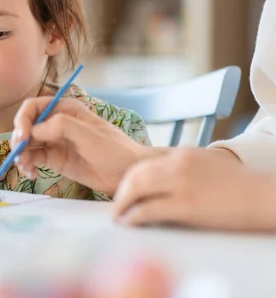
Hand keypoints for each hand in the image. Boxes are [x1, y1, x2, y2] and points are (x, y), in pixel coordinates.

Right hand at [11, 97, 152, 195]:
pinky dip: (27, 165)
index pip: (33, 107)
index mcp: (65, 109)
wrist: (127, 174)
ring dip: (21, 154)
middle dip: (19, 140)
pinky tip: (31, 173)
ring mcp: (54, 142)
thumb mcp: (89, 134)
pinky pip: (33, 158)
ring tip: (26, 168)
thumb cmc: (114, 149)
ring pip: (27, 143)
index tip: (22, 137)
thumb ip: (62, 126)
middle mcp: (56, 123)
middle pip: (26, 126)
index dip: (23, 120)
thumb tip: (34, 130)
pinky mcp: (55, 159)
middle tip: (20, 156)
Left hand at [113, 148, 275, 230]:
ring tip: (118, 216)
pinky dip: (133, 216)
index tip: (124, 192)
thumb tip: (165, 180)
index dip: (129, 180)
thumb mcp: (207, 164)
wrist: (264, 196)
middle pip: (135, 174)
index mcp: (182, 154)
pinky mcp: (187, 205)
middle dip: (121, 191)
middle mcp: (178, 164)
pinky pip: (149, 209)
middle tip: (116, 206)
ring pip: (137, 188)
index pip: (144, 164)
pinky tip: (128, 223)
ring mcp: (182, 183)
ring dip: (122, 203)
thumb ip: (184, 167)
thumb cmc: (239, 186)